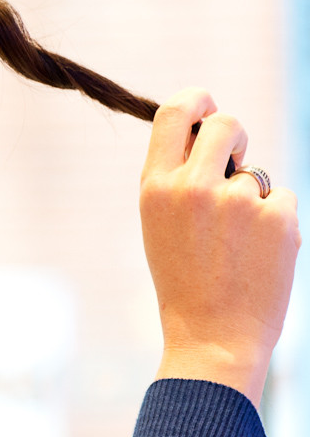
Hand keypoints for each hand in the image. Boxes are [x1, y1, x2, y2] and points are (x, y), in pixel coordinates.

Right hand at [140, 88, 299, 406]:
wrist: (212, 337)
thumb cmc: (183, 282)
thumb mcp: (159, 224)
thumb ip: (176, 178)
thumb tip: (206, 133)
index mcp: (155, 187)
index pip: (174, 112)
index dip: (196, 99)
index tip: (207, 105)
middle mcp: (193, 186)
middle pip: (225, 124)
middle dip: (234, 137)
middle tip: (235, 162)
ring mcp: (237, 201)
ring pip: (254, 173)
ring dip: (251, 197)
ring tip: (236, 244)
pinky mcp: (277, 217)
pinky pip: (280, 199)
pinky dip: (274, 222)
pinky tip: (258, 256)